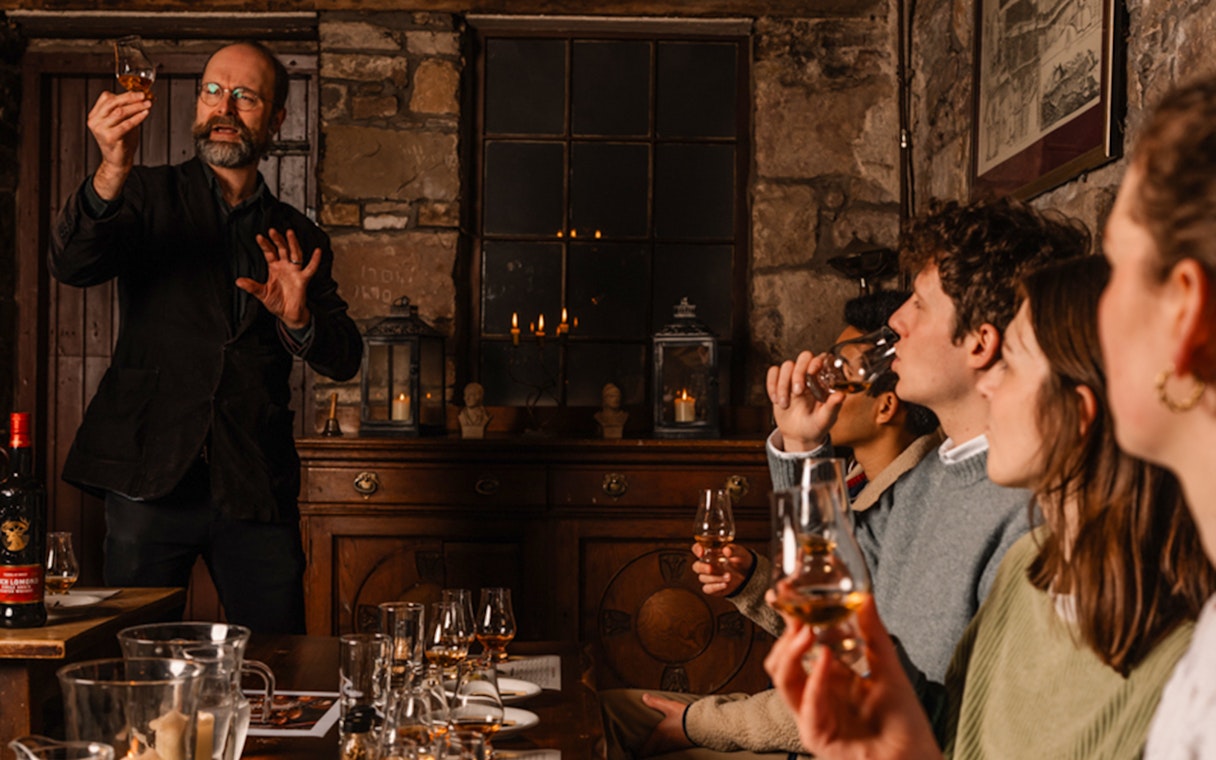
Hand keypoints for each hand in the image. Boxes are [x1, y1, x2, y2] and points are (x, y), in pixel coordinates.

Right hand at [86, 90, 152, 199]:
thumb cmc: (122, 140)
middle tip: (144, 95)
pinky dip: (137, 117)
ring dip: (136, 107)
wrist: (119, 161)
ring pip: (120, 112)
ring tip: (148, 104)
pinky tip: (146, 113)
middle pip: (113, 102)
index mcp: (95, 114)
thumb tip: (144, 97)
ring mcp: (100, 129)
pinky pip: (126, 124)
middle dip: (131, 97)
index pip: (107, 97)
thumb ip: (129, 110)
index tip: (140, 92)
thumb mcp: (124, 122)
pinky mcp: (110, 138)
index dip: (124, 94)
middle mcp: (95, 121)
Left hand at [237, 228, 317, 328]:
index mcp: (274, 268)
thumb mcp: (262, 294)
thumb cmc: (277, 303)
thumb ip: (251, 287)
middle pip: (282, 249)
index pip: (269, 253)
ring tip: (289, 233)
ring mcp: (294, 271)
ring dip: (292, 244)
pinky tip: (317, 252)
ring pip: (294, 254)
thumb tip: (238, 281)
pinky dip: (315, 260)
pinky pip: (310, 268)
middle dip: (277, 240)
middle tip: (272, 231)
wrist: (288, 314)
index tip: (259, 237)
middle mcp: (285, 267)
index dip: (265, 245)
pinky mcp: (302, 279)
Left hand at [638, 693, 694, 756]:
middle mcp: (665, 743)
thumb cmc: (686, 716)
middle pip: (653, 752)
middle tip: (643, 752)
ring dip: (658, 750)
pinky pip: (672, 750)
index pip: (646, 749)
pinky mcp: (684, 746)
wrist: (704, 724)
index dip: (640, 752)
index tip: (637, 754)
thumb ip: (656, 702)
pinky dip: (667, 748)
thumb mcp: (669, 707)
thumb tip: (644, 697)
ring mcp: (675, 746)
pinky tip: (670, 744)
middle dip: (648, 752)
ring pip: (662, 751)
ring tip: (655, 749)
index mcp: (659, 735)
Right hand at [691, 542, 752, 595]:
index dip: (697, 550)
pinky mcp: (712, 587)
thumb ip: (732, 550)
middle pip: (696, 566)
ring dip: (715, 578)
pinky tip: (725, 584)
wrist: (747, 574)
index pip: (697, 549)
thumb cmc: (740, 559)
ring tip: (729, 576)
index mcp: (710, 552)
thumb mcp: (739, 552)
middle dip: (702, 568)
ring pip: (703, 578)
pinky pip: (707, 588)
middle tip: (710, 568)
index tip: (701, 552)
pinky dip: (715, 587)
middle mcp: (706, 564)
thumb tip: (726, 550)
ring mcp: (708, 576)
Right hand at [764, 596, 940, 759]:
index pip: (798, 644)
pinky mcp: (818, 735)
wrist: (914, 757)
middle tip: (797, 613)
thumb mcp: (888, 666)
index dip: (789, 619)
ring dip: (792, 652)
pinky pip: (808, 705)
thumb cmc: (903, 722)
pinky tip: (826, 659)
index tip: (785, 593)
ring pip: (783, 680)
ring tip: (806, 631)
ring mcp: (813, 714)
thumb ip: (873, 632)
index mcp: (828, 678)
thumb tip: (866, 597)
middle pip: (781, 661)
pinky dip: (816, 680)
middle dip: (785, 635)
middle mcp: (815, 695)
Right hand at [766, 351, 844, 452]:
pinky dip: (772, 385)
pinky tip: (776, 399)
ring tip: (785, 404)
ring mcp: (793, 377)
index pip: (822, 360)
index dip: (817, 362)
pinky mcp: (779, 382)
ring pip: (786, 366)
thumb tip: (841, 395)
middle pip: (804, 357)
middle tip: (797, 392)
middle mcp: (809, 375)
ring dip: (783, 385)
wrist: (799, 436)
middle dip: (798, 373)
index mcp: (824, 380)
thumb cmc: (816, 426)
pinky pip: (773, 373)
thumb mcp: (826, 419)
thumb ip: (833, 407)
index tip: (812, 373)